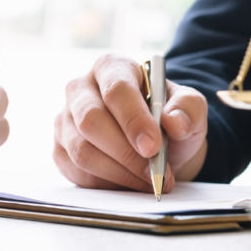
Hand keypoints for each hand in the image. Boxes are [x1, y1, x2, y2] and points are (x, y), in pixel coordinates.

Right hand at [54, 54, 207, 191]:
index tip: (153, 146)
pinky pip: (77, 171)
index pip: (116, 89)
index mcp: (112, 67)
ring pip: (82, 150)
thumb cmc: (168, 118)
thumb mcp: (190, 107)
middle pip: (92, 120)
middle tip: (154, 172)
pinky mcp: (60, 148)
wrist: (156, 143)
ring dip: (120, 173)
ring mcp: (65, 119)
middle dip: (126, 152)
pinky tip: (130, 182)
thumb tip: (174, 122)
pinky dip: (107, 183)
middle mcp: (81, 88)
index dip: (133, 119)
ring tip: (150, 181)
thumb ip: (188, 109)